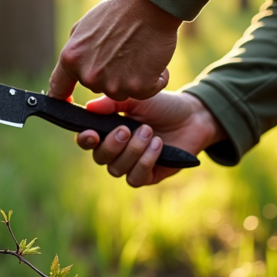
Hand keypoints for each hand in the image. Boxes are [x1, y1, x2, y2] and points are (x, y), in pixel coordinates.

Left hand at [48, 0, 181, 100]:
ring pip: (121, 92)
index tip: (69, 101)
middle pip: (98, 87)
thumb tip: (73, 67)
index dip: (64, 97)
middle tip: (122, 52)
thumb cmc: (119, 12)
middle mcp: (89, 75)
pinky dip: (154, 80)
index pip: (59, 88)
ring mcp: (113, 84)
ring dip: (131, 78)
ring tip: (138, 53)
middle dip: (108, 74)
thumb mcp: (84, 27)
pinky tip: (153, 59)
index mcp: (71, 58)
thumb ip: (76, 52)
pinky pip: (146, 92)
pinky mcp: (138, 87)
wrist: (149, 6)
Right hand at [76, 92, 226, 186]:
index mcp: (108, 130)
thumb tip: (89, 108)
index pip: (87, 141)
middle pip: (100, 158)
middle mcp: (116, 150)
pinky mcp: (148, 175)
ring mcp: (131, 164)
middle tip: (127, 129)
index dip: (85, 140)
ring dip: (133, 151)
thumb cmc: (161, 106)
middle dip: (112, 144)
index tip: (92, 133)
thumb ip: (111, 103)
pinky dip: (145, 161)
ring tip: (149, 132)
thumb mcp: (136, 99)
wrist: (192, 117)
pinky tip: (158, 145)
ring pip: (117, 169)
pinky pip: (135, 178)